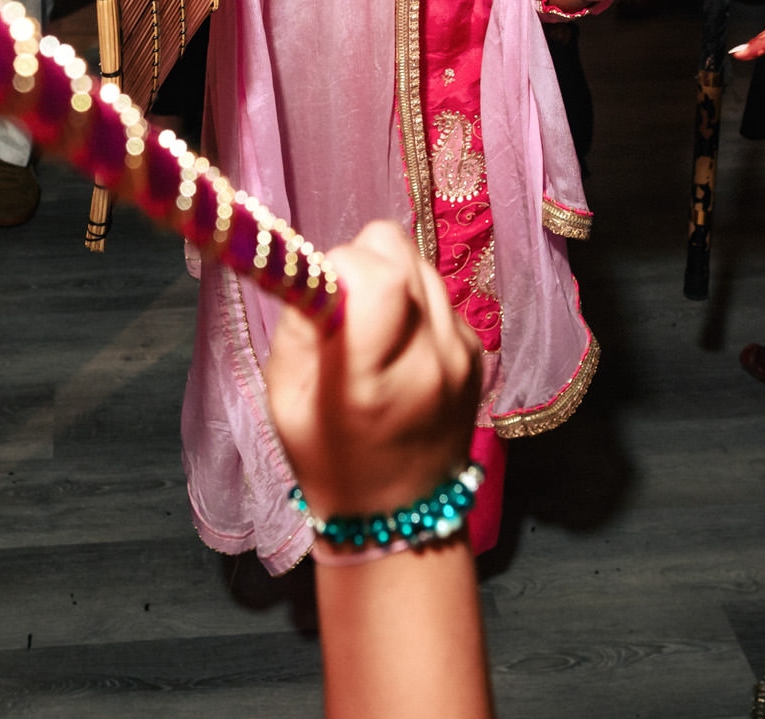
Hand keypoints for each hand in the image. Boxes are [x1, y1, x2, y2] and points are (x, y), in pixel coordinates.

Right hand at [264, 221, 479, 517]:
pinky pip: (440, 294)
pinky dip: (414, 304)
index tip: (324, 289)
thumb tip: (315, 266)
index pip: (379, 274)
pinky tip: (399, 345)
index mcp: (373, 379)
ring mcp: (463, 355)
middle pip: (402, 252)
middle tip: (344, 302)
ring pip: (423, 265)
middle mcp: (430, 360)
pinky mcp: (478, 352)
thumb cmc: (328, 457)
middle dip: (363, 259)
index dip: (344, 263)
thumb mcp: (286, 399)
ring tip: (373, 327)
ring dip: (391, 278)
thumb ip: (299, 326)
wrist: (399, 511)